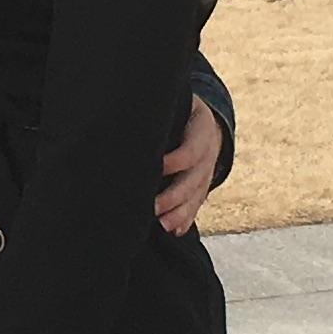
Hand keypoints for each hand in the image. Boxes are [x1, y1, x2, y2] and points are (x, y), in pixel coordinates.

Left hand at [154, 95, 224, 239]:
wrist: (204, 120)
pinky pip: (198, 203)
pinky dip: (187, 218)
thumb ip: (157, 110)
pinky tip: (176, 231)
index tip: (156, 167)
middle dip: (174, 196)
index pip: (191, 150)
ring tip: (163, 226)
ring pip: (197, 195)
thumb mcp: (176, 102)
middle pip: (194, 178)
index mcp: (201, 128)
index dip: (175, 161)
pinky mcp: (203, 184)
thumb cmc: (177, 108)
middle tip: (153, 209)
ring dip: (180, 212)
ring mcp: (208, 171)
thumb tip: (124, 113)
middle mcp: (209, 152)